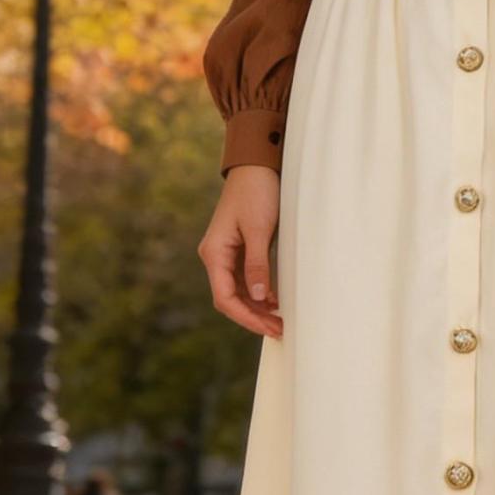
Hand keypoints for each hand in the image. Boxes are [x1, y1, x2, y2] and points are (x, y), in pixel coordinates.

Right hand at [197, 165, 286, 337]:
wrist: (257, 165)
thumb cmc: (256, 192)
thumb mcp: (259, 229)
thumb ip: (257, 264)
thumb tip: (258, 297)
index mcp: (214, 253)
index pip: (225, 298)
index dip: (246, 317)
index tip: (268, 327)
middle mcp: (216, 256)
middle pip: (231, 298)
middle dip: (253, 316)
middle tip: (279, 329)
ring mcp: (227, 253)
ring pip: (239, 290)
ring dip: (257, 306)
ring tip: (280, 320)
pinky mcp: (239, 248)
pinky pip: (245, 278)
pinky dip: (259, 291)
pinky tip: (275, 299)